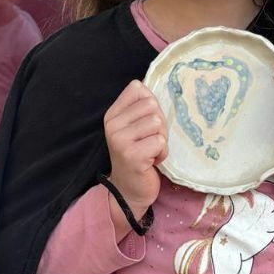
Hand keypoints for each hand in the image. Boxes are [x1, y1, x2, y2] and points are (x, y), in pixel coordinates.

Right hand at [103, 79, 167, 217]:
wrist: (129, 189)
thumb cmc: (137, 155)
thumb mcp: (134, 127)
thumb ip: (139, 106)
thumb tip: (142, 84)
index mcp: (112, 115)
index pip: (138, 89)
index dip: (151, 106)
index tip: (145, 124)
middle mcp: (112, 125)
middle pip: (152, 106)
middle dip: (159, 124)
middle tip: (150, 141)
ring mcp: (120, 140)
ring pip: (158, 123)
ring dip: (161, 140)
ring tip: (150, 151)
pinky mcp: (132, 155)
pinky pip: (160, 142)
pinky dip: (162, 153)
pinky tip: (151, 161)